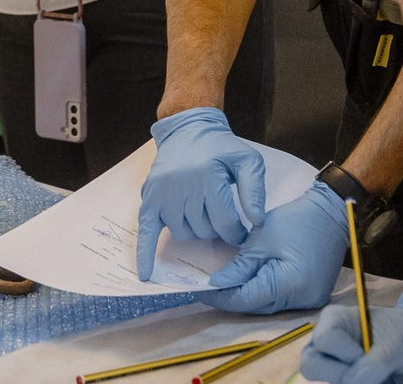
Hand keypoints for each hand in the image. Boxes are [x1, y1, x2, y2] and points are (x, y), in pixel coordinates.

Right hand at [136, 107, 266, 279]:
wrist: (188, 129)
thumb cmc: (220, 148)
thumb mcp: (247, 161)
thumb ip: (255, 191)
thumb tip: (257, 222)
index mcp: (209, 177)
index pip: (227, 224)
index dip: (238, 233)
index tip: (242, 231)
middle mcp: (183, 186)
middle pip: (204, 231)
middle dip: (217, 230)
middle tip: (220, 215)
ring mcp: (163, 193)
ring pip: (183, 234)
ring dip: (194, 231)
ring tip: (201, 213)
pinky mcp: (150, 198)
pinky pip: (146, 230)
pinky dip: (145, 253)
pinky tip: (146, 274)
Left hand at [197, 179, 348, 313]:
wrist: (331, 213)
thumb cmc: (295, 221)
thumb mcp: (261, 240)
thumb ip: (239, 267)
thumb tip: (216, 284)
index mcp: (289, 285)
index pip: (247, 299)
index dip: (223, 297)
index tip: (201, 291)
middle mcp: (302, 300)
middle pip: (258, 306)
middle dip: (234, 298)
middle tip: (211, 288)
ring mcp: (310, 300)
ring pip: (269, 306)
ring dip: (249, 297)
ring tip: (227, 284)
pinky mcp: (313, 295)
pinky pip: (282, 300)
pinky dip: (265, 293)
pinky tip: (251, 282)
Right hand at [300, 290, 402, 383]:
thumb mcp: (396, 343)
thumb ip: (375, 361)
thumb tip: (353, 380)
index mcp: (335, 320)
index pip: (325, 340)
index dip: (345, 353)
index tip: (368, 355)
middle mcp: (327, 342)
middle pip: (311, 364)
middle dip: (339, 374)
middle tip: (367, 374)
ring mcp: (332, 362)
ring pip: (326, 381)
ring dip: (351, 382)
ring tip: (377, 376)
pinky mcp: (342, 378)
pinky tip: (377, 380)